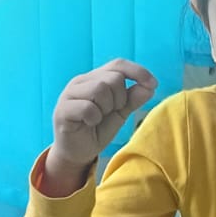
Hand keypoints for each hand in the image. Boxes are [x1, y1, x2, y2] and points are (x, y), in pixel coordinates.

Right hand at [43, 60, 157, 192]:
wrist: (78, 152)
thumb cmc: (98, 129)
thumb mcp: (121, 113)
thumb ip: (133, 98)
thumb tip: (150, 86)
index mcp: (95, 78)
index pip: (118, 64)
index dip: (138, 71)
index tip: (153, 84)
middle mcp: (80, 82)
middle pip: (113, 78)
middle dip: (120, 98)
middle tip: (110, 112)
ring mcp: (69, 94)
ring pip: (100, 89)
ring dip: (107, 107)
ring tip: (99, 117)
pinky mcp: (62, 111)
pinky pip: (87, 107)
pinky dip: (94, 117)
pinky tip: (89, 123)